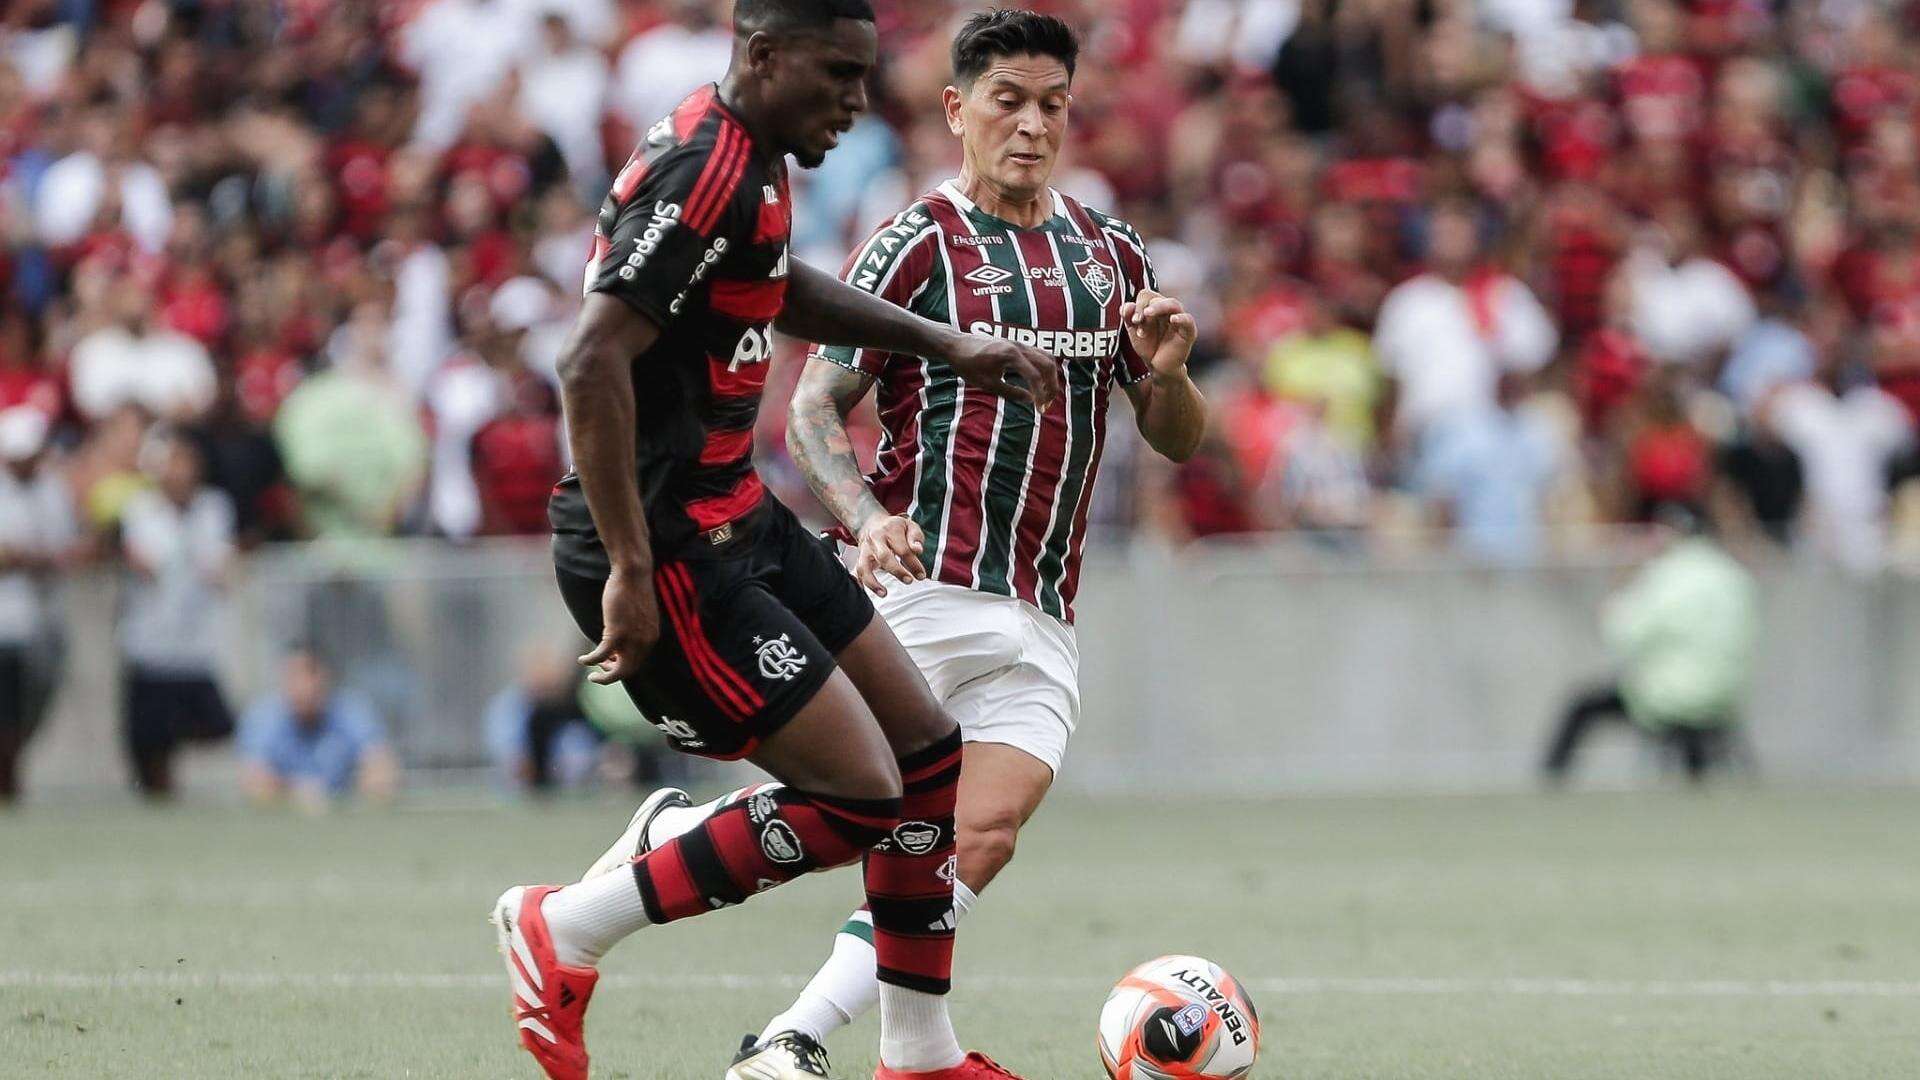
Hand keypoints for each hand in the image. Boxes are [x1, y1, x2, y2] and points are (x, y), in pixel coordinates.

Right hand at [579, 566, 660, 684]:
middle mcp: (645, 642)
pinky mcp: (616, 633)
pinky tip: (582, 660)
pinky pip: (601, 655)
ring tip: (592, 675)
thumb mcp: (639, 614)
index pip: (638, 662)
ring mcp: (632, 639)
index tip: (611, 662)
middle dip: (613, 675)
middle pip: (629, 671)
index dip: (623, 666)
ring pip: (618, 671)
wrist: (633, 573)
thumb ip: (635, 629)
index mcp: (652, 637)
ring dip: (603, 677)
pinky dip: (590, 661)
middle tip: (600, 672)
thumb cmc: (633, 588)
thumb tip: (622, 639)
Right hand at [853, 515, 926, 596]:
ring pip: (864, 566)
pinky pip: (857, 571)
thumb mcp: (909, 526)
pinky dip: (860, 582)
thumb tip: (918, 550)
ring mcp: (865, 550)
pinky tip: (866, 591)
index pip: (903, 549)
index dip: (913, 564)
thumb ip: (915, 537)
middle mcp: (875, 539)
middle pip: (884, 557)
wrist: (872, 523)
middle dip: (897, 571)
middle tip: (909, 580)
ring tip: (883, 593)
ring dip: (873, 582)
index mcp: (890, 530)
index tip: (921, 575)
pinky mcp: (859, 558)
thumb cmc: (895, 528)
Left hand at [939, 329, 1060, 409]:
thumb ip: (1010, 392)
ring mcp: (1019, 343)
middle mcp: (1019, 346)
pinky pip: (1039, 354)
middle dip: (1052, 385)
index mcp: (1011, 356)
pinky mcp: (1017, 345)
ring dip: (1051, 376)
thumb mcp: (987, 384)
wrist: (956, 345)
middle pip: (1048, 364)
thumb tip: (1030, 400)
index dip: (1041, 394)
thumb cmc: (968, 365)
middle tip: (1048, 404)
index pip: (1035, 376)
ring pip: (1046, 357)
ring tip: (1046, 394)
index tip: (1040, 409)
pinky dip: (1044, 368)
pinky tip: (1039, 382)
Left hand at [1121, 289, 1197, 377]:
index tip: (1132, 320)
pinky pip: (1188, 320)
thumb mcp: (1134, 331)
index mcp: (1155, 307)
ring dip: (1158, 307)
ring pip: (1172, 304)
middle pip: (1157, 298)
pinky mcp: (1189, 331)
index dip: (1138, 305)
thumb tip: (1126, 306)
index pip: (1147, 295)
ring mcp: (1179, 319)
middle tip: (1137, 321)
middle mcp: (1168, 310)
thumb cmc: (1148, 345)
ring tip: (1147, 314)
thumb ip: (1128, 317)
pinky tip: (1173, 319)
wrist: (1158, 366)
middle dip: (1144, 310)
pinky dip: (1181, 318)